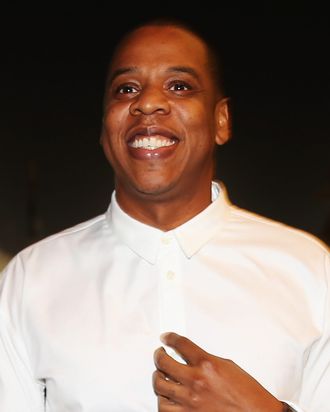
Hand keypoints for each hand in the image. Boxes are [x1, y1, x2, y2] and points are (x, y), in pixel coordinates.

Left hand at [153, 332, 283, 410]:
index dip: (170, 338)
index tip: (166, 338)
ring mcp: (189, 401)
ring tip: (161, 374)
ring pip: (159, 385)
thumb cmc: (248, 395)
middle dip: (159, 355)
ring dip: (158, 377)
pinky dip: (162, 400)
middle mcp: (195, 381)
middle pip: (164, 362)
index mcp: (207, 364)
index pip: (180, 344)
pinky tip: (166, 396)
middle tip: (160, 354)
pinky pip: (164, 407)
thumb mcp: (228, 366)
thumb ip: (206, 360)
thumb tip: (191, 357)